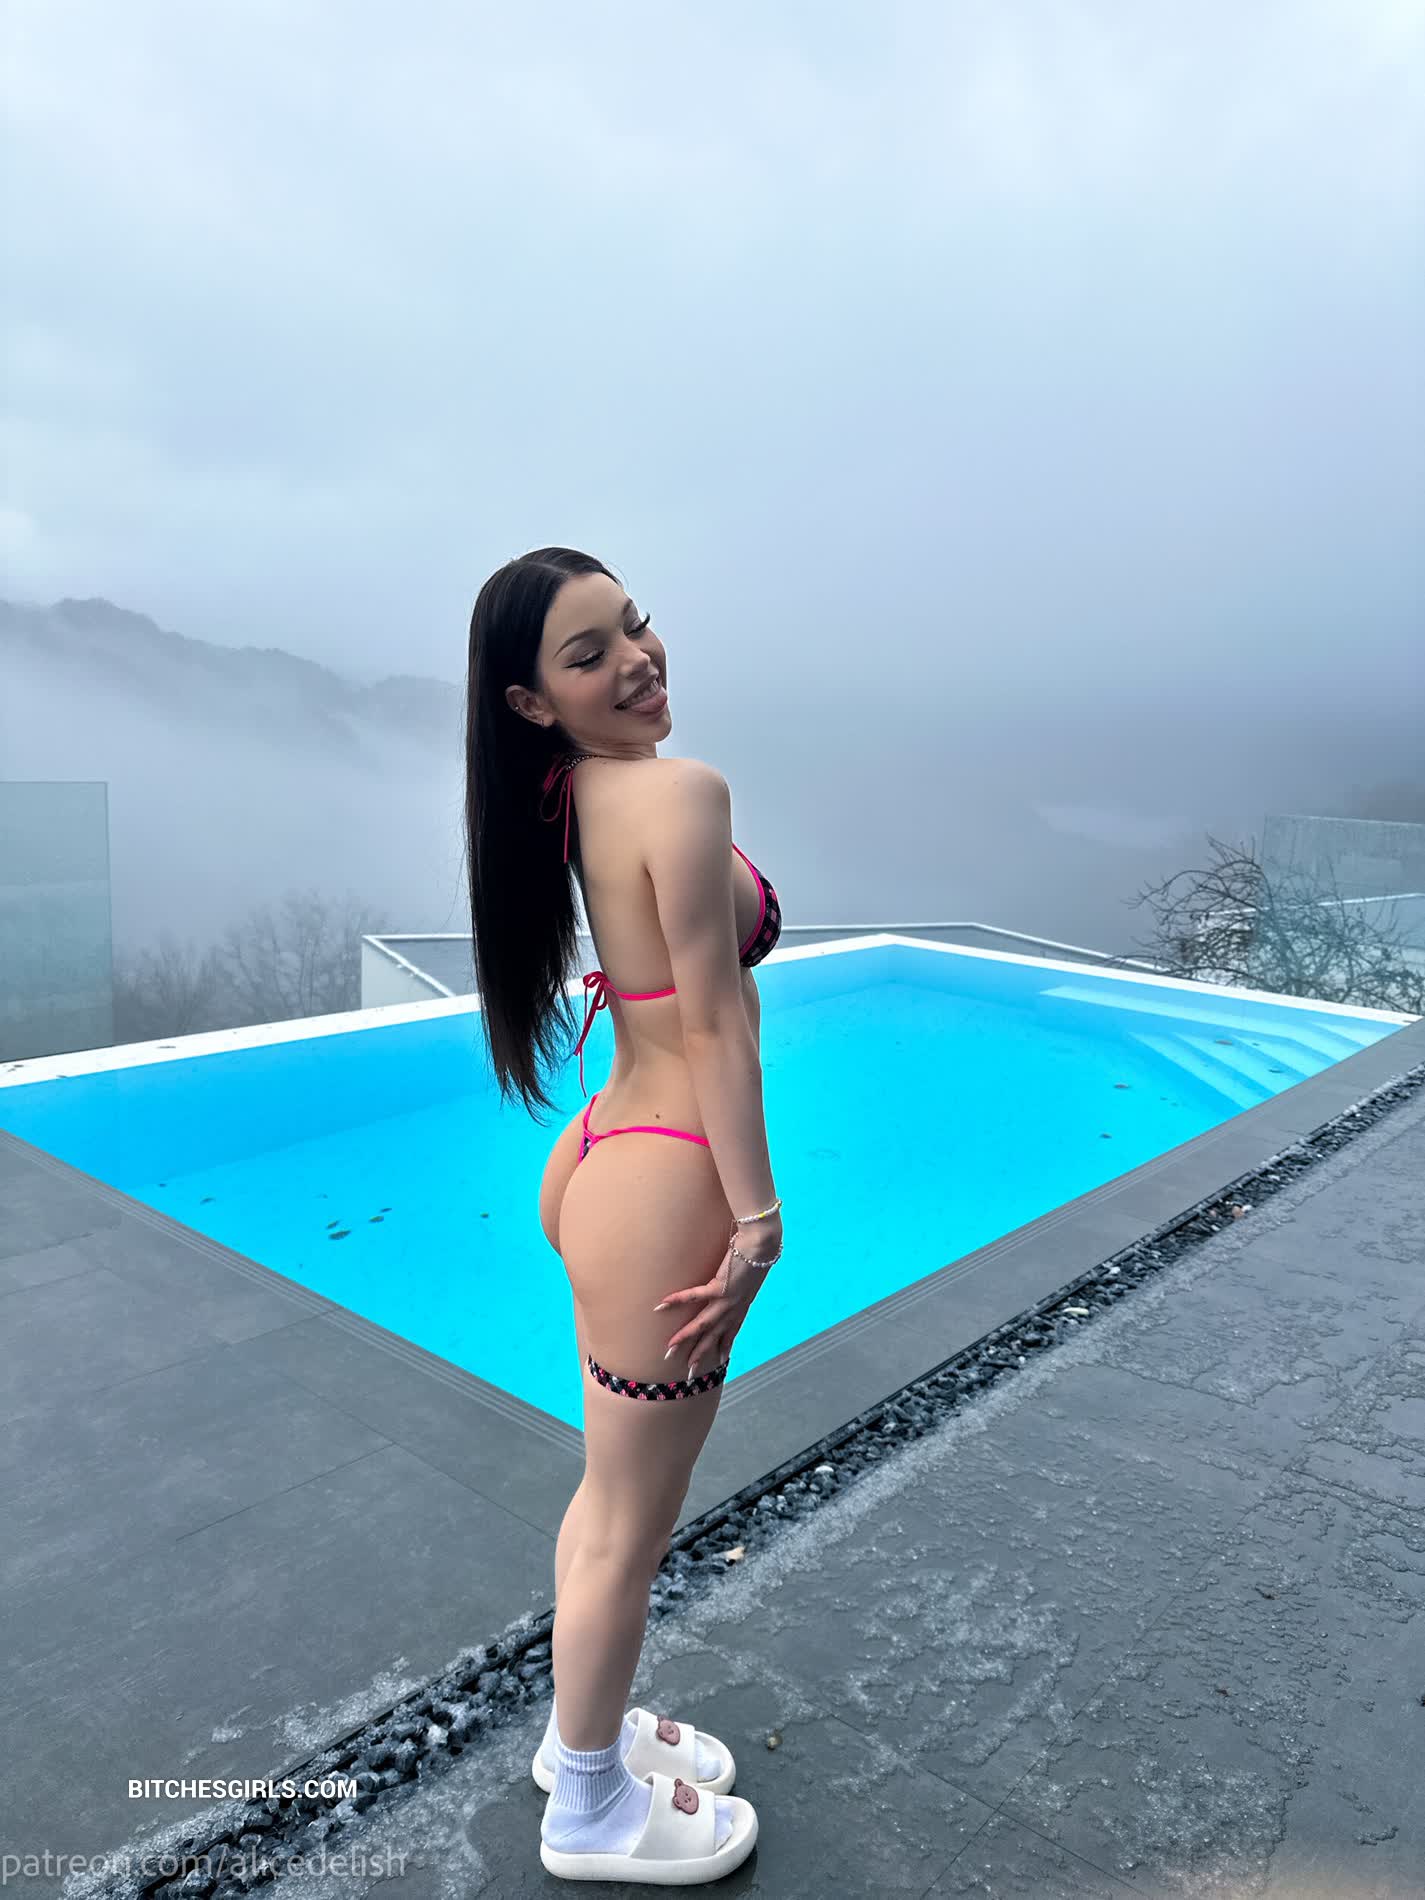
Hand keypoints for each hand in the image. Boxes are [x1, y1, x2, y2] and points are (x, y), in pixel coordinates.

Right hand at [654, 1229, 775, 1381]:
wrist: (763, 1243)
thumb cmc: (758, 1251)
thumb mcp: (752, 1271)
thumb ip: (743, 1277)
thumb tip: (734, 1272)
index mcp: (743, 1303)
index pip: (733, 1330)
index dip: (726, 1345)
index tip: (720, 1359)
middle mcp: (736, 1306)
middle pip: (715, 1335)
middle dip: (701, 1353)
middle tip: (688, 1372)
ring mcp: (728, 1299)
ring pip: (704, 1324)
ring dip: (686, 1337)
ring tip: (670, 1348)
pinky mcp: (721, 1286)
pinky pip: (695, 1296)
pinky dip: (678, 1300)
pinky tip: (662, 1305)